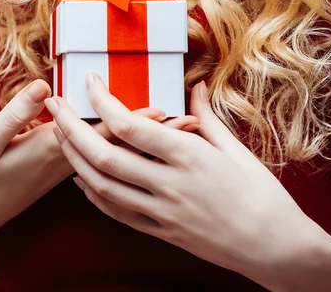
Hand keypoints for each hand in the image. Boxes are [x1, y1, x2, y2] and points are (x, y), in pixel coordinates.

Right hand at [0, 77, 198, 242]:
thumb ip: (16, 114)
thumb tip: (42, 90)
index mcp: (54, 154)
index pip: (105, 135)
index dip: (134, 120)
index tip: (163, 108)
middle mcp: (71, 167)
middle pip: (124, 149)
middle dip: (157, 135)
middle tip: (191, 121)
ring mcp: (70, 175)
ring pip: (121, 162)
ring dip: (150, 148)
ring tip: (180, 135)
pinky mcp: (65, 177)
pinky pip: (109, 173)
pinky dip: (129, 162)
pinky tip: (140, 156)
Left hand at [46, 72, 323, 289]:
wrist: (275, 249)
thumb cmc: (261, 195)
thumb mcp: (236, 149)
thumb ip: (207, 117)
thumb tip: (195, 86)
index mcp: (189, 156)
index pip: (131, 125)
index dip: (103, 101)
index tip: (90, 81)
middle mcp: (169, 184)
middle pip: (105, 156)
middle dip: (72, 128)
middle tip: (55, 106)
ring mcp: (162, 212)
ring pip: (103, 186)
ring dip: (75, 160)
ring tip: (60, 137)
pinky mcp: (162, 232)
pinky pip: (118, 213)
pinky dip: (95, 194)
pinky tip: (82, 179)